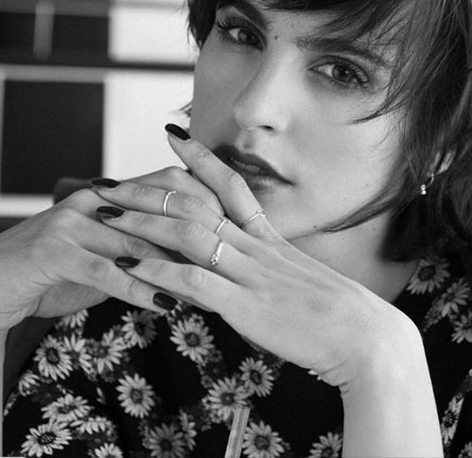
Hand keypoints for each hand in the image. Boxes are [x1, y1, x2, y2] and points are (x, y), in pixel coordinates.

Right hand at [0, 166, 225, 333]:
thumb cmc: (61, 269)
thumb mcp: (110, 250)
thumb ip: (149, 243)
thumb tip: (203, 251)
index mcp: (113, 193)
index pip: (173, 184)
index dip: (210, 202)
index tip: (242, 230)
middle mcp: (97, 199)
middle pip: (162, 208)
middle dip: (202, 237)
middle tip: (234, 264)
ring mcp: (73, 222)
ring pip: (138, 241)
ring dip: (177, 270)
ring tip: (210, 292)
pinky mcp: (53, 251)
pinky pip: (106, 270)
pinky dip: (139, 289)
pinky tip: (163, 307)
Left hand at [91, 135, 419, 389]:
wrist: (367, 337)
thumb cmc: (342, 316)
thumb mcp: (305, 282)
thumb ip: (275, 271)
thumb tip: (254, 270)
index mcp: (272, 240)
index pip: (232, 185)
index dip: (200, 158)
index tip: (174, 135)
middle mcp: (257, 248)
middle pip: (197, 205)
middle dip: (150, 190)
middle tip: (111, 181)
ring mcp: (251, 274)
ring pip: (189, 235)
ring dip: (142, 223)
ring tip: (105, 216)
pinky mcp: (246, 306)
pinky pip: (193, 282)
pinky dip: (157, 273)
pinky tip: (127, 267)